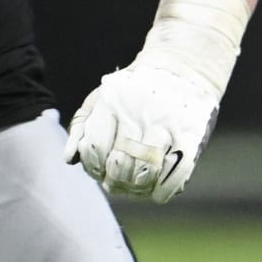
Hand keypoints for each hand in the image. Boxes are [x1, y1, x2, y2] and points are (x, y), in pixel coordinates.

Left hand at [63, 0, 250, 202]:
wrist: (182, 69)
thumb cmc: (134, 89)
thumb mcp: (101, 97)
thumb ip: (81, 126)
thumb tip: (69, 159)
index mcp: (113, 101)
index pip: (95, 147)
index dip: (93, 165)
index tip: (98, 169)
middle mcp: (140, 112)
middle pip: (120, 163)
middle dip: (114, 180)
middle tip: (115, 183)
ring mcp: (167, 125)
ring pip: (146, 172)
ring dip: (136, 188)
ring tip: (133, 188)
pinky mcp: (191, 137)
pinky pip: (176, 174)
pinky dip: (163, 191)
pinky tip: (155, 192)